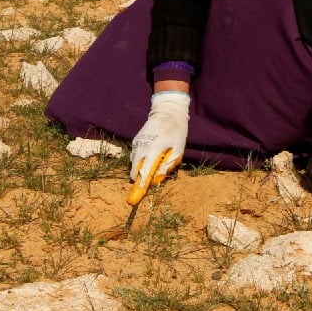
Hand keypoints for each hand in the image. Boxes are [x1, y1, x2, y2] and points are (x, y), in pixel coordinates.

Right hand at [127, 90, 189, 204]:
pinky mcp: (135, 140)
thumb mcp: (177, 150)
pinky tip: (150, 157)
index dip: (139, 186)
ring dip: (140, 169)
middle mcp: (141, 147)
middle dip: (139, 179)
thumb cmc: (176, 131)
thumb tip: (157, 179)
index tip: (133, 199)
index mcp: (153, 150)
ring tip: (154, 164)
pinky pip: (135, 155)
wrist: (167, 110)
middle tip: (146, 183)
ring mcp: (136, 143)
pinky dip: (140, 161)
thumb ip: (167, 165)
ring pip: (134, 163)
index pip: (143, 172)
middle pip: (134, 170)